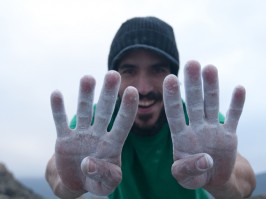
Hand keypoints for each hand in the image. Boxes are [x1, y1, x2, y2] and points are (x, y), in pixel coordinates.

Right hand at [50, 71, 137, 194]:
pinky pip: (60, 122)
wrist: (77, 182)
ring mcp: (81, 135)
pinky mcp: (64, 139)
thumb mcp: (106, 184)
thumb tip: (87, 163)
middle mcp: (98, 134)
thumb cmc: (97, 181)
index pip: (123, 123)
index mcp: (113, 144)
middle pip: (105, 111)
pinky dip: (58, 109)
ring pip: (83, 111)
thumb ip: (104, 175)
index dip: (127, 108)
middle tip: (113, 74)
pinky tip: (56, 93)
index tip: (133, 90)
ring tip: (88, 77)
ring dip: (85, 95)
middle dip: (109, 93)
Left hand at [163, 61, 244, 188]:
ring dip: (212, 87)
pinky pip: (234, 117)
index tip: (169, 78)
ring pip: (211, 104)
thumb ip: (187, 169)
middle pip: (194, 103)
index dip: (172, 97)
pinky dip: (237, 104)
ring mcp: (213, 129)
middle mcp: (196, 128)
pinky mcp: (229, 134)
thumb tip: (205, 160)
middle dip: (193, 84)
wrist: (212, 178)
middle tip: (191, 63)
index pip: (174, 114)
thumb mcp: (184, 177)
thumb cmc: (193, 176)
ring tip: (210, 68)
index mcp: (181, 137)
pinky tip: (239, 88)